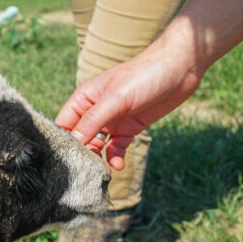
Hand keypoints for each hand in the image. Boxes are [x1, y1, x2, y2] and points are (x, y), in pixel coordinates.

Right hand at [55, 40, 202, 170]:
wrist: (180, 69)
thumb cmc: (143, 75)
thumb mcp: (115, 98)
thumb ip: (93, 121)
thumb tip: (73, 142)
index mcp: (84, 99)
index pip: (64, 124)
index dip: (62, 142)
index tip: (63, 161)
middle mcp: (94, 111)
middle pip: (79, 138)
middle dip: (81, 154)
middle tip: (86, 170)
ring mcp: (112, 120)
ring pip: (97, 146)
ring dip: (98, 159)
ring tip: (103, 172)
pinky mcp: (129, 128)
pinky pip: (116, 147)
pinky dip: (116, 157)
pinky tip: (119, 165)